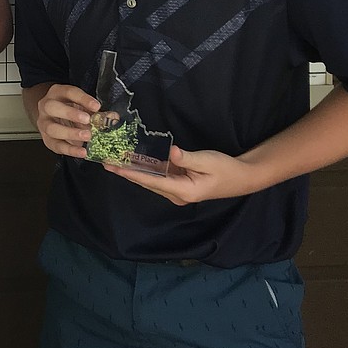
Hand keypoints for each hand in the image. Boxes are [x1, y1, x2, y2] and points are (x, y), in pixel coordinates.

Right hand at [34, 83, 99, 158]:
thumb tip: (113, 117)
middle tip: (87, 120)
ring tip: (87, 137)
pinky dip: (70, 150)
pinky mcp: (47, 139)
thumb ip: (95, 112)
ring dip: (70, 133)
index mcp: (57, 93)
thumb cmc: (70, 109)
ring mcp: (44, 123)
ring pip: (52, 128)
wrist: (53, 117)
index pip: (68, 92)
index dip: (82, 99)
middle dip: (70, 114)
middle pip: (53, 107)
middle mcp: (47, 107)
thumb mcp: (81, 106)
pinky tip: (82, 151)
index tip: (96, 106)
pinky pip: (56, 145)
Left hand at [103, 146, 257, 205]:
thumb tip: (170, 152)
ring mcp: (178, 192)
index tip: (114, 168)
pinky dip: (146, 170)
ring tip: (114, 161)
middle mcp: (177, 195)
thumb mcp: (207, 160)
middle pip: (147, 183)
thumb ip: (186, 158)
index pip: (151, 181)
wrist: (242, 177)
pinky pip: (159, 178)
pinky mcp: (180, 185)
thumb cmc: (226, 169)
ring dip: (134, 171)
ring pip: (151, 181)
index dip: (131, 174)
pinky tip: (134, 161)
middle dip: (126, 172)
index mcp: (183, 191)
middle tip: (106, 162)